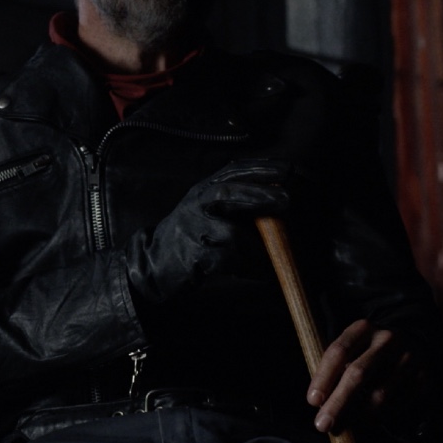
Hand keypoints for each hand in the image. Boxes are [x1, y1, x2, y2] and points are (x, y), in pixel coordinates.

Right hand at [126, 159, 290, 303]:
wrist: (154, 263)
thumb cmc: (192, 236)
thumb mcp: (208, 209)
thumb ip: (235, 200)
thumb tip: (279, 197)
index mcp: (204, 189)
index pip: (234, 171)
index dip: (261, 169)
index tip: (288, 169)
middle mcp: (196, 204)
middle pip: (228, 192)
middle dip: (260, 194)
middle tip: (288, 200)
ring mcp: (191, 229)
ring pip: (232, 234)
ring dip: (258, 248)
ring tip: (274, 259)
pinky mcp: (192, 256)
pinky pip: (228, 261)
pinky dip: (248, 268)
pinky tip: (260, 273)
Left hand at [307, 319, 423, 433]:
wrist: (413, 341)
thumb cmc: (369, 351)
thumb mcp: (352, 347)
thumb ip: (335, 367)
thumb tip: (318, 402)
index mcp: (363, 328)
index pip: (339, 351)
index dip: (324, 377)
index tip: (313, 401)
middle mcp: (387, 339)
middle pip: (358, 373)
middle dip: (338, 403)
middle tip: (323, 424)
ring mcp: (408, 357)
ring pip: (380, 394)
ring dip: (359, 415)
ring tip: (346, 424)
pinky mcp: (424, 376)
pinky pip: (398, 404)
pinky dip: (381, 416)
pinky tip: (369, 420)